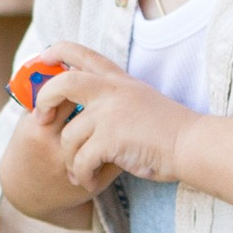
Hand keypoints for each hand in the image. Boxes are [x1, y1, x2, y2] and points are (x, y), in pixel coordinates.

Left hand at [37, 42, 195, 198]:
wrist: (191, 144)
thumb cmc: (169, 130)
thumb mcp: (140, 99)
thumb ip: (114, 99)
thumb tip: (82, 113)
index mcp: (118, 80)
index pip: (82, 53)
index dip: (57, 51)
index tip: (44, 56)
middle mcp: (110, 90)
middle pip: (62, 83)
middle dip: (44, 101)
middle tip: (41, 120)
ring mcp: (109, 113)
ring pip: (69, 136)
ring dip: (71, 159)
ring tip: (80, 173)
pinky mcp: (110, 138)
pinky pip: (81, 161)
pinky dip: (83, 175)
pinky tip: (90, 181)